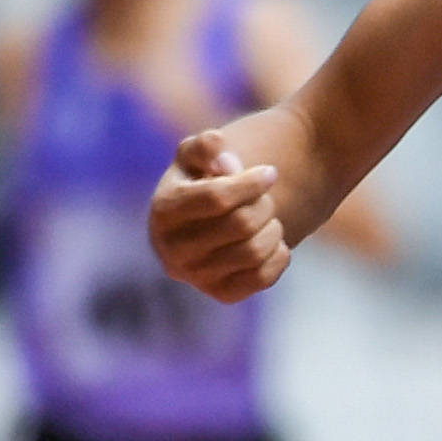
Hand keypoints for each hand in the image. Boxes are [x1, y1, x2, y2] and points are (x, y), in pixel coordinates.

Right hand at [149, 130, 287, 299]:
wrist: (211, 217)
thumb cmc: (205, 177)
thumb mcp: (198, 152)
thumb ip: (205, 145)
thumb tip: (224, 165)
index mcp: (163, 210)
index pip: (218, 198)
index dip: (250, 183)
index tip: (269, 173)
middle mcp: (172, 250)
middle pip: (241, 224)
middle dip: (263, 204)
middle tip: (264, 199)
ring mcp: (195, 277)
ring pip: (254, 251)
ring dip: (273, 228)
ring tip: (268, 219)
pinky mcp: (221, 294)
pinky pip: (263, 278)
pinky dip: (278, 255)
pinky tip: (272, 242)